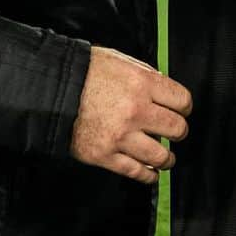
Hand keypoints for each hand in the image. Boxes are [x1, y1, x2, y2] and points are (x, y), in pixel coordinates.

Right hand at [70, 46, 191, 184]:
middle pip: (177, 129)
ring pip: (160, 156)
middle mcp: (136, 110)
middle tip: (174, 133)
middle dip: (178, 132)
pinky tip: (150, 173)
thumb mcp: (118, 60)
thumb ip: (144, 73)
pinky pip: (136, 172)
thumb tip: (163, 87)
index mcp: (142, 83)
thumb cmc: (84, 71)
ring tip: (165, 158)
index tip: (182, 111)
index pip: (182, 101)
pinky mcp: (105, 155)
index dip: (184, 107)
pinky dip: (148, 175)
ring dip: (167, 159)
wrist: (51, 89)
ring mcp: (121, 136)